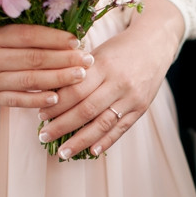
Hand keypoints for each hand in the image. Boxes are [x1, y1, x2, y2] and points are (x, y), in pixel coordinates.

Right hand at [0, 22, 93, 108]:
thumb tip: (53, 33)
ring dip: (59, 78)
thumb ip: (12, 30)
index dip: (56, 39)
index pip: (30, 36)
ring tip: (80, 75)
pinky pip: (18, 100)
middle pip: (35, 58)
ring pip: (31, 80)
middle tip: (87, 59)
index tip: (76, 40)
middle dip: (65, 59)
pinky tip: (57, 96)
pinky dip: (38, 99)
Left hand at [36, 0, 183, 158]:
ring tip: (63, 153)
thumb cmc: (119, 48)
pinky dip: (106, 142)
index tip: (40, 115)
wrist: (155, 43)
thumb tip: (49, 93)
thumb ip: (77, 73)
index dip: (56, 105)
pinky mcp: (141, 108)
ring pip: (102, 124)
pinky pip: (121, 128)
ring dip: (80, 141)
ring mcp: (131, 98)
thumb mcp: (97, 53)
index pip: (75, 91)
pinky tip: (91, 152)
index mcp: (103, 66)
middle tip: (43, 136)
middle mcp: (118, 83)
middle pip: (86, 110)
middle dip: (62, 126)